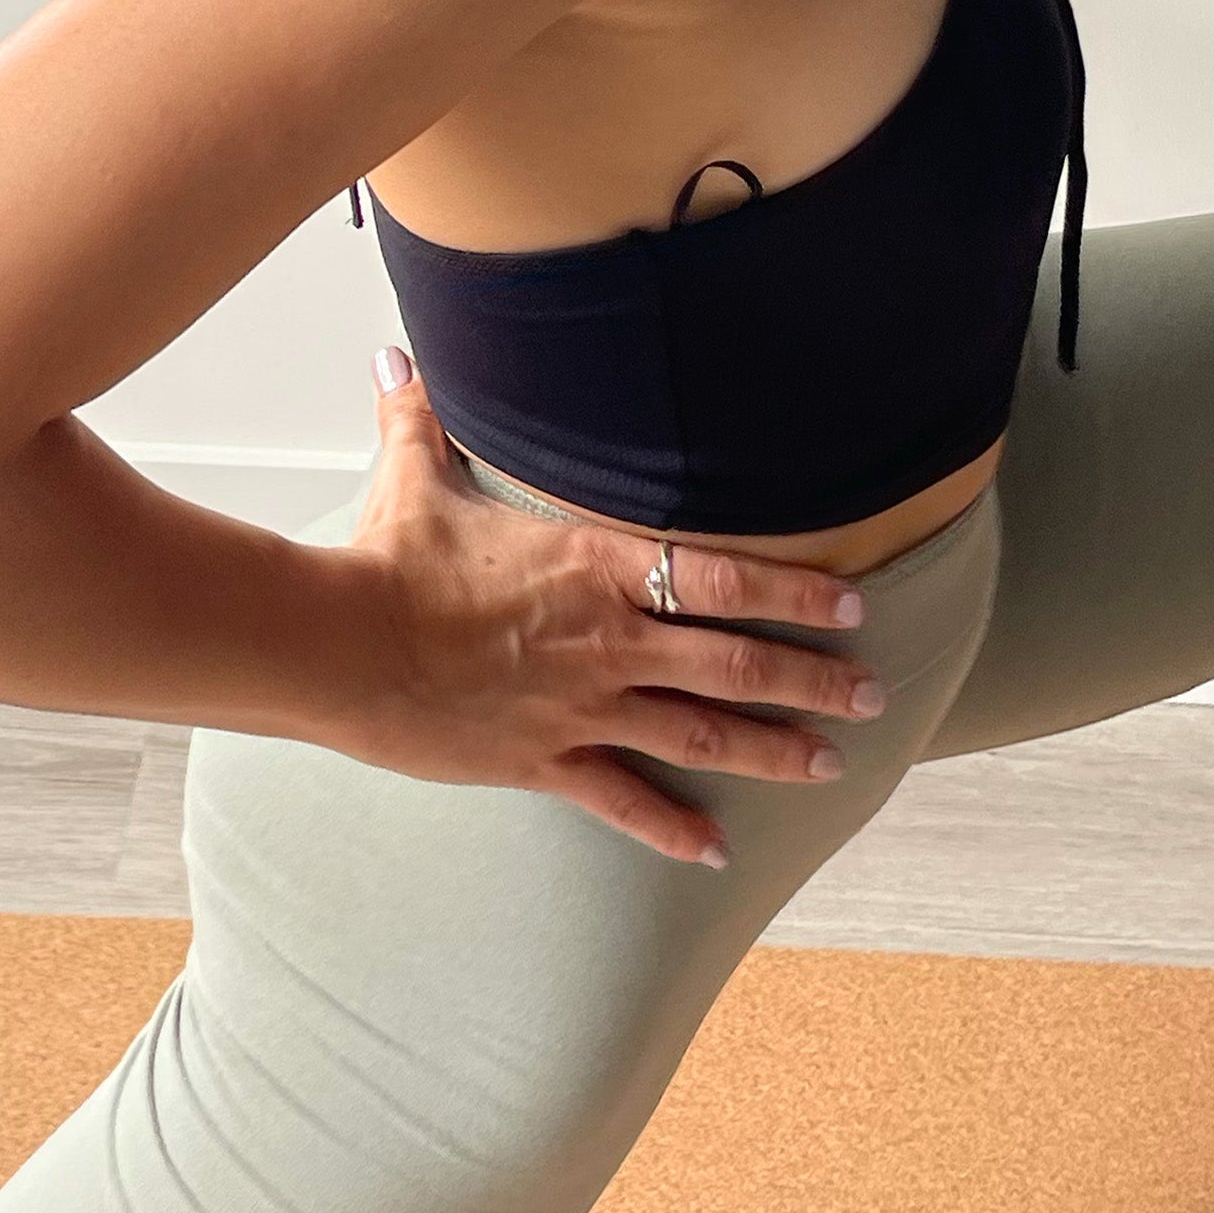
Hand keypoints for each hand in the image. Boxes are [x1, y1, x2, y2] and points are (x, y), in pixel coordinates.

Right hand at [323, 346, 884, 865]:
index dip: (797, 593)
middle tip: (873, 693)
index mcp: (596, 566)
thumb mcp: (414, 479)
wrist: (340, 644)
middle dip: (813, 680)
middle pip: (736, 663)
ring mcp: (582, 706)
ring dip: (772, 751)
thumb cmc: (384, 560)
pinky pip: (623, 801)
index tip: (851, 606)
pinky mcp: (544, 760)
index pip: (726, 577)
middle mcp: (608, 640)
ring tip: (829, 766)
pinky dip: (673, 830)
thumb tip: (394, 359)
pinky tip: (717, 853)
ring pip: (700, 734)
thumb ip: (421, 419)